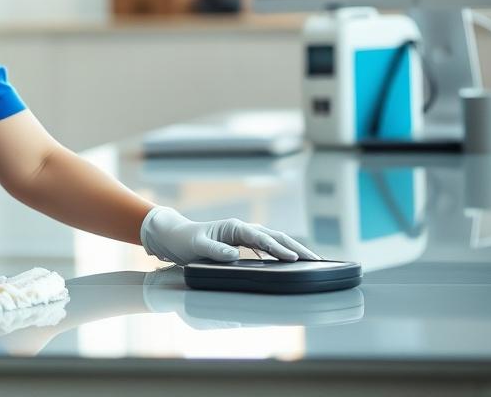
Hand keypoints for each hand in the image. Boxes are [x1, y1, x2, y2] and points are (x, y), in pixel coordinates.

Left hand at [140, 205, 320, 263]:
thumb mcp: (196, 247)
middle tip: (315, 259)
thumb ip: (215, 251)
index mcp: (233, 227)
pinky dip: (280, 253)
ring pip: (273, 240)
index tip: (293, 258)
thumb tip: (234, 256)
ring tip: (311, 261)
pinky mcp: (243, 243)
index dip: (278, 248)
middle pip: (274, 236)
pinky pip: (266, 247)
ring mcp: (243, 235)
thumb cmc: (185, 240)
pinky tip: (290, 263)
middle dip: (295, 247)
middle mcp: (242, 229)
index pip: (261, 238)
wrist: (175, 236)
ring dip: (292, 249)